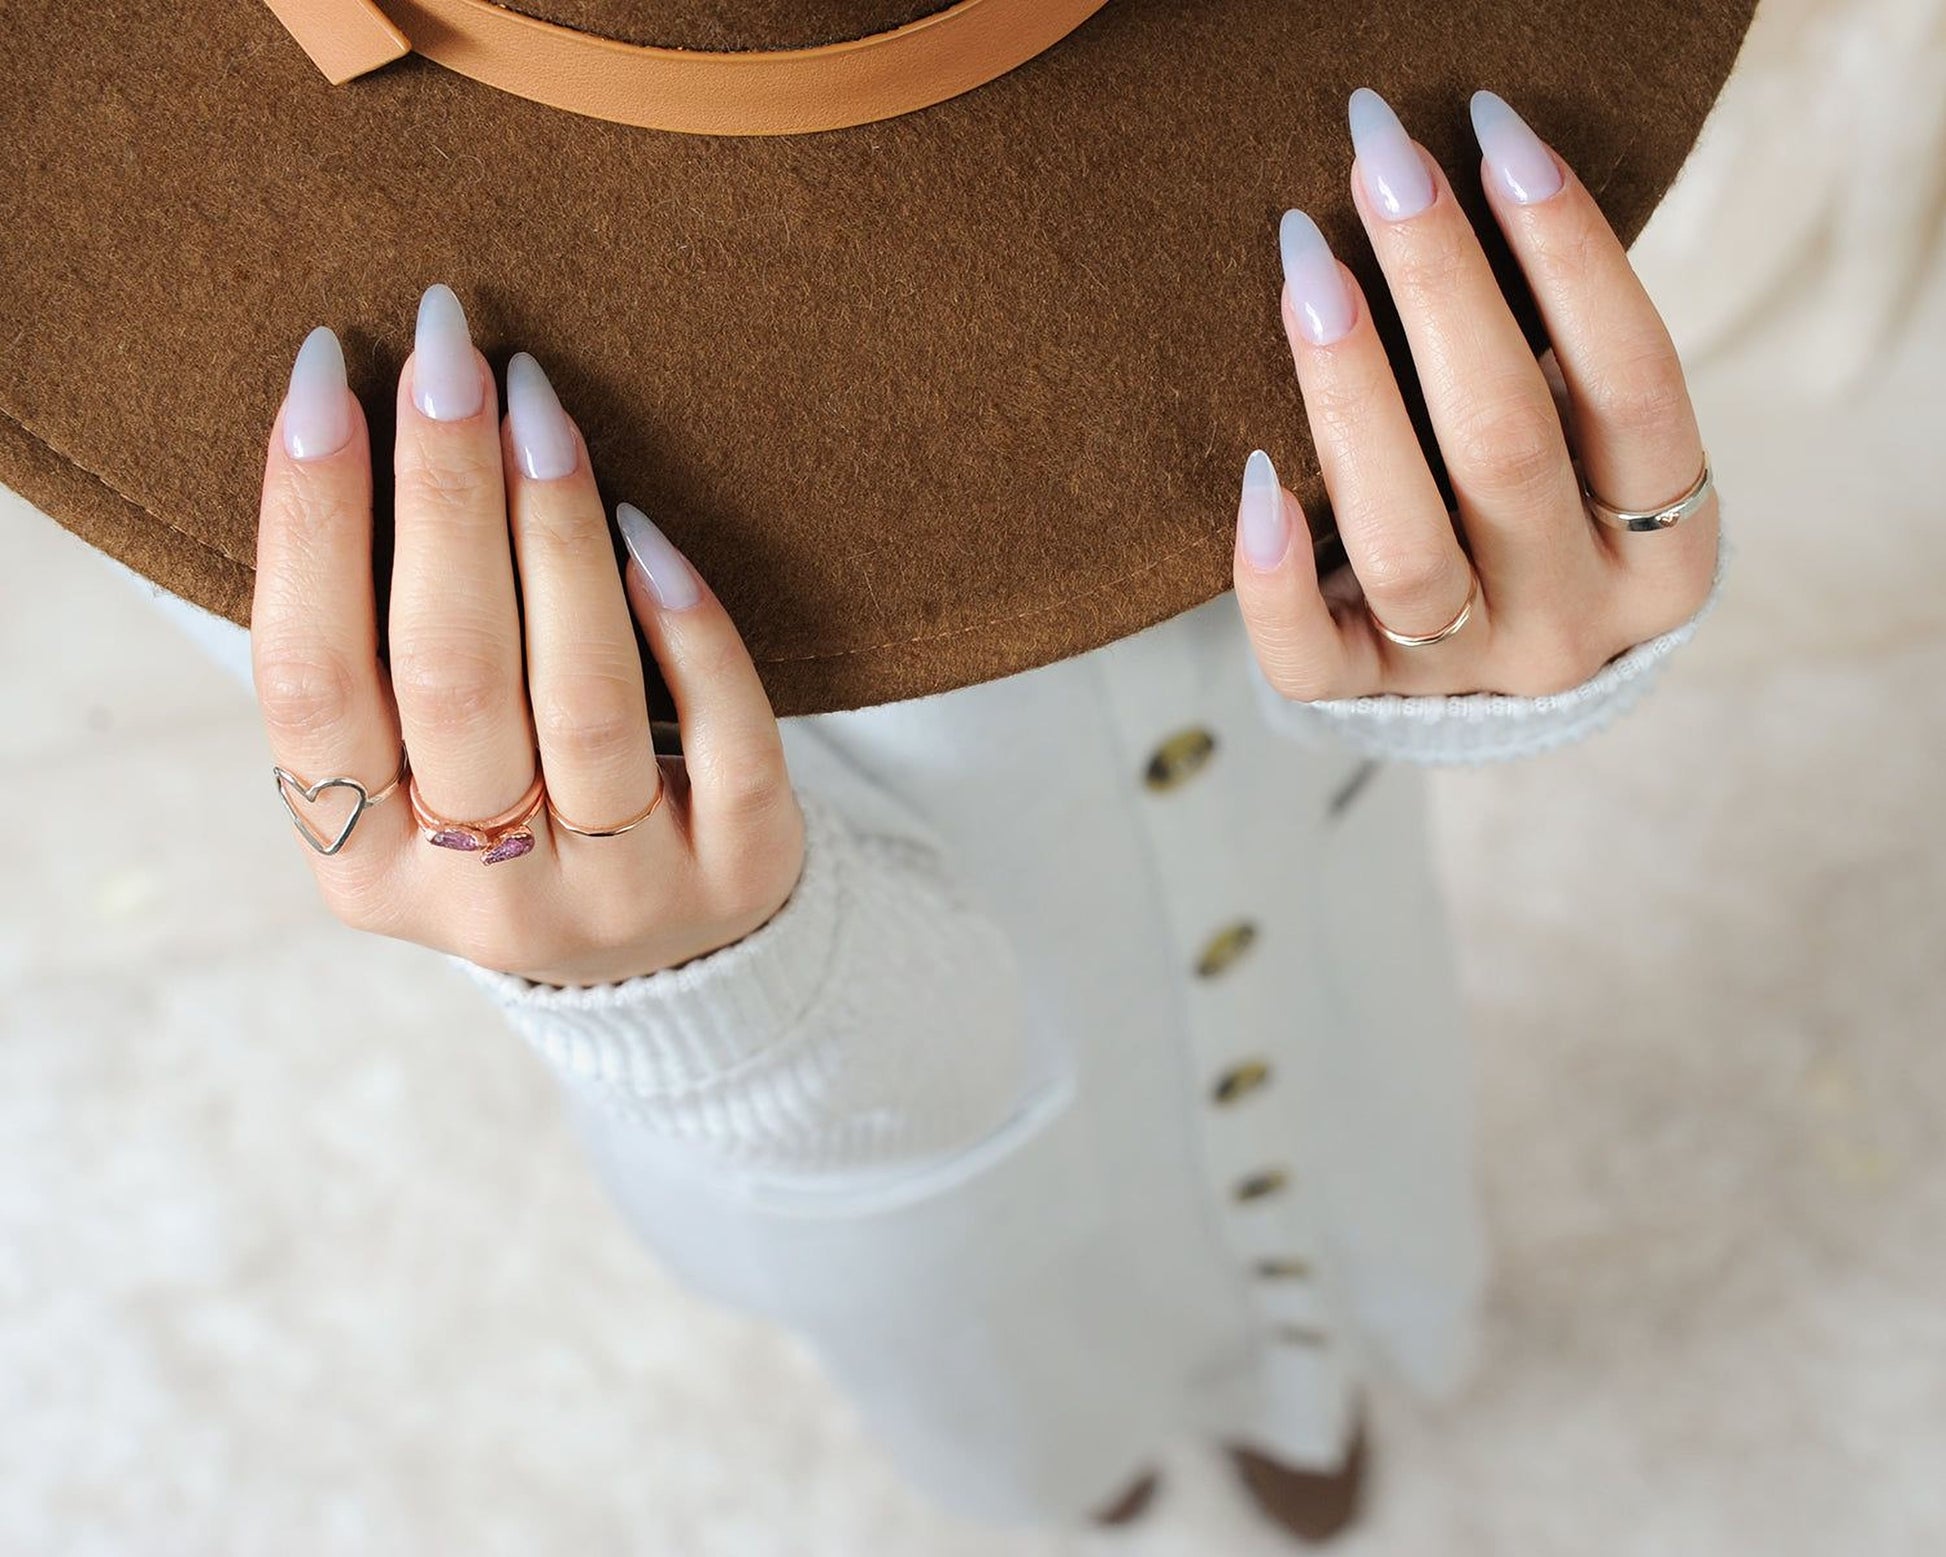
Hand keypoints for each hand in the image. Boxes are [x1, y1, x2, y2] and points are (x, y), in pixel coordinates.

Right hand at [253, 284, 804, 988]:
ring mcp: (621, 893)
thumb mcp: (413, 771)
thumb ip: (376, 657)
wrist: (668, 952)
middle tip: (447, 348)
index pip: (310, 682)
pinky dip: (689, 625)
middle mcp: (488, 896)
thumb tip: (341, 422)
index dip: (307, 522)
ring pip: (586, 700)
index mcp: (366, 865)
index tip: (323, 373)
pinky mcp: (739, 870)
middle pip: (452, 677)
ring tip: (540, 405)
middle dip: (442, 493)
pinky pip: (723, 736)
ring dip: (555, 531)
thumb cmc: (513, 808)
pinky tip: (648, 530)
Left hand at [1233, 87, 1719, 700]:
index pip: (1634, 383)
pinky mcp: (1364, 702)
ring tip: (1306, 270)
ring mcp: (1466, 672)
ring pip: (1405, 548)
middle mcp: (1575, 620)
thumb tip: (1458, 189)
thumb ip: (1554, 369)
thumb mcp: (1593, 460)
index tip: (1495, 131)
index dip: (1570, 250)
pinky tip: (1253, 472)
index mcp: (1667, 551)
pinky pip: (1309, 655)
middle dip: (1440, 285)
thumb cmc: (1545, 525)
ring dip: (1351, 395)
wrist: (1503, 696)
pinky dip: (1271, 570)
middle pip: (1505, 446)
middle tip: (1379, 163)